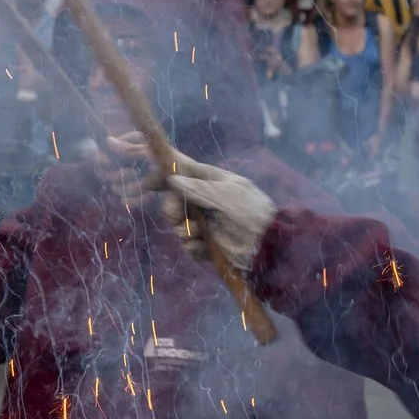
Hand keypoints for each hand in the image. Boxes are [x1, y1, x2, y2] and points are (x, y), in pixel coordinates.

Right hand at [154, 153, 278, 273]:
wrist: (269, 247)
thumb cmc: (251, 213)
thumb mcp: (226, 195)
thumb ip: (197, 188)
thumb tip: (172, 179)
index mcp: (211, 182)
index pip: (182, 172)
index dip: (163, 174)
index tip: (148, 183)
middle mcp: (205, 201)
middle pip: (174, 200)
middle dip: (171, 209)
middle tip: (177, 216)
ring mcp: (206, 223)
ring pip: (178, 224)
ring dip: (183, 229)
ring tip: (197, 234)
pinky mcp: (207, 245)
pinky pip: (188, 244)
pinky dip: (193, 246)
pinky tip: (203, 247)